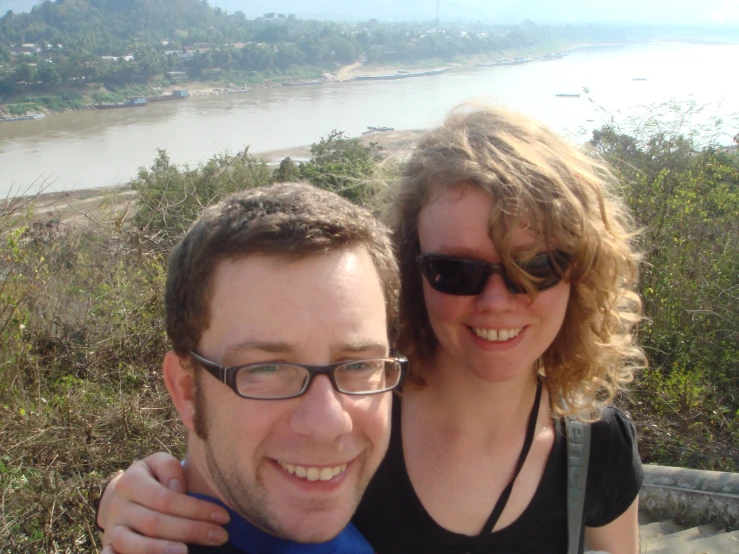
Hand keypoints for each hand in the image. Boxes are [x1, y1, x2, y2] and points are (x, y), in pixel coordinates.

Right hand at [98, 453, 229, 553]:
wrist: (120, 494)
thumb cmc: (152, 477)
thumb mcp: (159, 463)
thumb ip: (171, 470)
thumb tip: (179, 490)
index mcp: (131, 482)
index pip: (166, 498)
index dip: (196, 509)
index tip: (223, 517)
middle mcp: (118, 507)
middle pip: (155, 523)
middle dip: (191, 531)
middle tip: (220, 536)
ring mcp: (112, 530)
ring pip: (134, 545)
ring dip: (162, 550)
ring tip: (188, 553)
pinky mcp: (110, 547)